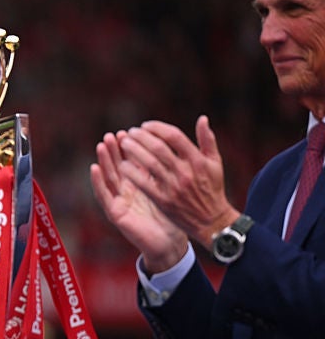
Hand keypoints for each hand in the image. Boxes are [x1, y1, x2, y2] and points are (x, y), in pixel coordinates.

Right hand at [90, 130, 187, 272]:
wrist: (170, 244)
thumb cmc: (171, 217)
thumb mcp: (166, 188)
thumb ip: (160, 169)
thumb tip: (163, 145)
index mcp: (139, 184)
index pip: (130, 161)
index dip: (127, 147)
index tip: (126, 132)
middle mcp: (126, 191)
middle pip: (117, 167)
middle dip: (114, 150)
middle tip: (112, 134)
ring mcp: (119, 202)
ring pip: (108, 178)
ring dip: (104, 161)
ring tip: (102, 145)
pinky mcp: (115, 213)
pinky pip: (104, 196)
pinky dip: (97, 182)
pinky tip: (94, 168)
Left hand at [116, 116, 238, 249]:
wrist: (211, 221)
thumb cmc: (212, 188)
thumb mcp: (215, 163)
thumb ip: (208, 140)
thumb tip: (202, 118)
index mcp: (198, 161)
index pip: (174, 137)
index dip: (157, 128)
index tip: (145, 125)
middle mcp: (185, 172)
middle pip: (158, 148)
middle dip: (141, 137)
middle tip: (130, 133)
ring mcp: (174, 187)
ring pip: (149, 164)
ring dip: (133, 151)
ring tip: (123, 144)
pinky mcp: (164, 200)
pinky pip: (144, 184)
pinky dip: (132, 173)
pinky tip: (123, 165)